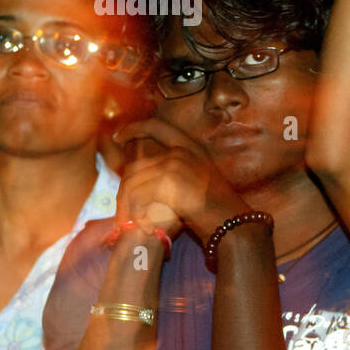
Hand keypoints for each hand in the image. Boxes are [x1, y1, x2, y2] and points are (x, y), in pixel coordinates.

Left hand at [113, 119, 248, 240]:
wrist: (231, 220)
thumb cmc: (218, 206)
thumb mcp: (202, 176)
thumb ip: (178, 167)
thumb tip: (145, 173)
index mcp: (191, 146)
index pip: (156, 126)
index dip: (133, 128)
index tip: (118, 136)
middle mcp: (182, 152)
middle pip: (136, 166)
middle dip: (123, 189)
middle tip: (120, 209)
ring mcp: (176, 165)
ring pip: (133, 183)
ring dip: (127, 204)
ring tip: (129, 222)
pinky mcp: (170, 182)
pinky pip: (140, 195)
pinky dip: (136, 211)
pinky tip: (142, 224)